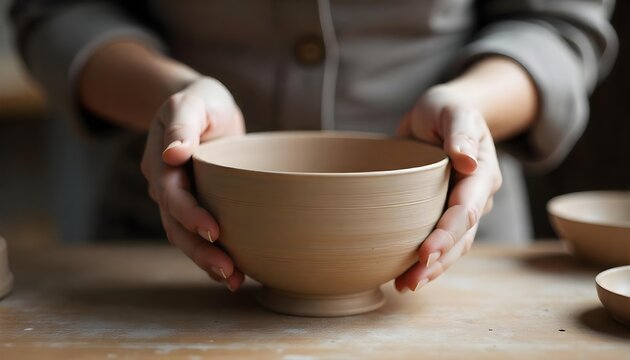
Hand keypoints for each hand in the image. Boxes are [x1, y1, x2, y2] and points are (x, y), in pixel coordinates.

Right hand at [141, 77, 245, 290]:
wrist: (204, 109)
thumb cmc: (200, 101)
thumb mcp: (190, 102)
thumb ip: (182, 124)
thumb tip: (172, 153)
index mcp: (161, 163)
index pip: (172, 194)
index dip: (189, 214)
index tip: (214, 229)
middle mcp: (166, 186)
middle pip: (176, 226)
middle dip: (200, 250)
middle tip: (228, 270)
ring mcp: (181, 199)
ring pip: (186, 237)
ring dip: (207, 260)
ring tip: (234, 280)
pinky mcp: (199, 206)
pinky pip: (200, 235)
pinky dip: (214, 254)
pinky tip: (236, 272)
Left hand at [394, 84, 502, 291]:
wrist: (439, 116)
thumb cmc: (446, 108)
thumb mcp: (453, 108)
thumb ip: (460, 130)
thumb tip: (466, 160)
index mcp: (483, 173)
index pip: (467, 209)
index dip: (448, 233)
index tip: (425, 252)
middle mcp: (476, 196)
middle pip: (462, 236)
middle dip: (439, 260)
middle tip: (411, 280)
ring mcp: (460, 207)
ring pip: (452, 247)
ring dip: (432, 268)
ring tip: (405, 285)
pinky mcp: (441, 213)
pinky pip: (438, 242)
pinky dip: (424, 260)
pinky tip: (401, 275)